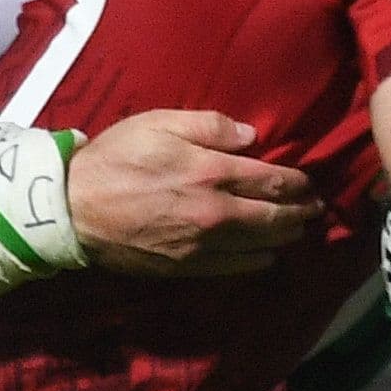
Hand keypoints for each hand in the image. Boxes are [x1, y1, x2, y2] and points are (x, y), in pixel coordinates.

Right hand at [68, 111, 319, 275]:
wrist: (74, 207)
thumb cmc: (116, 158)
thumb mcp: (160, 123)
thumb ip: (211, 127)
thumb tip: (252, 137)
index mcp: (212, 172)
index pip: (271, 180)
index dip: (297, 182)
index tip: (309, 182)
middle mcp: (216, 213)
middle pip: (273, 215)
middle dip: (300, 212)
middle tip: (316, 209)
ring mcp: (203, 245)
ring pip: (259, 244)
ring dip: (284, 237)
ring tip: (299, 231)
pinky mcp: (187, 267)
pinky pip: (234, 268)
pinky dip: (257, 262)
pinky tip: (267, 257)